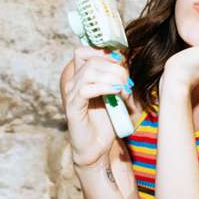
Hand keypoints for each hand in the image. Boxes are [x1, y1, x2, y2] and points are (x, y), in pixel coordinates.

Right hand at [61, 46, 131, 167]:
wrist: (97, 147)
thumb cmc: (107, 121)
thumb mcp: (116, 95)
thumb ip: (119, 77)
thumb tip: (127, 59)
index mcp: (81, 77)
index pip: (84, 51)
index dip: (104, 52)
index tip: (122, 63)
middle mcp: (73, 82)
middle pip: (90, 59)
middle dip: (114, 67)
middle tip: (127, 82)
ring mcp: (71, 94)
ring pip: (88, 72)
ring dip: (111, 78)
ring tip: (123, 90)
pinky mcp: (73, 108)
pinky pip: (85, 90)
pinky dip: (104, 88)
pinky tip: (116, 94)